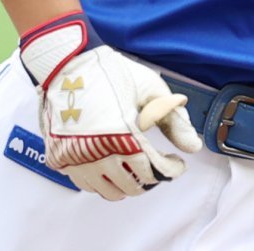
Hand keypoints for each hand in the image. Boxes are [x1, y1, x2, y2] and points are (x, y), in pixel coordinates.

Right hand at [19, 12, 203, 198]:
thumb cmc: (112, 72)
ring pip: (109, 191)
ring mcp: (75, 159)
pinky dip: (103, 181)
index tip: (177, 163)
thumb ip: (174, 120)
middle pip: (134, 186)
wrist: (67, 63)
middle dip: (153, 178)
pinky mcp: (60, 158)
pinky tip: (112, 164)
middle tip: (158, 165)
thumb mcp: (151, 90)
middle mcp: (97, 154)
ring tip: (137, 167)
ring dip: (129, 184)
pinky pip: (86, 184)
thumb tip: (193, 148)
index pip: (155, 171)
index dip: (172, 170)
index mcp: (123, 136)